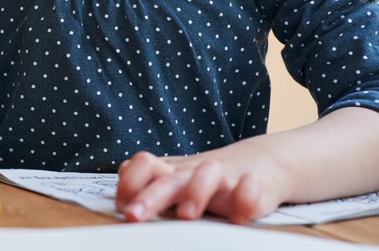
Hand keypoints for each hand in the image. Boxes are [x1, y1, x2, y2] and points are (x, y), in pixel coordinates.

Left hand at [114, 151, 286, 224]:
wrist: (259, 162)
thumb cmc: (206, 178)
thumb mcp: (175, 181)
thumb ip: (149, 188)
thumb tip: (120, 203)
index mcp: (170, 172)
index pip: (141, 166)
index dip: (128, 184)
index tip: (122, 208)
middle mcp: (191, 173)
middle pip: (167, 179)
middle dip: (149, 197)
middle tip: (134, 216)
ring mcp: (221, 177)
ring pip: (207, 174)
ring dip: (196, 192)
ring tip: (187, 215)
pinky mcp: (250, 185)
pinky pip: (250, 188)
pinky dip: (246, 196)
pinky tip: (239, 216)